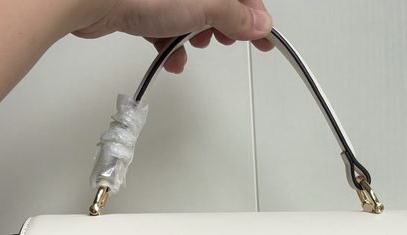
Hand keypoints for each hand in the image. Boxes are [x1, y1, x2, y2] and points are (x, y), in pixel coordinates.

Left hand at [73, 0, 272, 72]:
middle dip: (221, 26)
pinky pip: (164, 24)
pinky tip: (169, 57)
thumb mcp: (204, 4)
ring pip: (189, 15)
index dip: (255, 16)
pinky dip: (169, 43)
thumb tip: (259, 24)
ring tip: (191, 46)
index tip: (265, 39)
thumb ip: (234, 15)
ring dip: (194, 37)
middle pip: (216, 2)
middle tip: (223, 40)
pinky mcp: (141, 3)